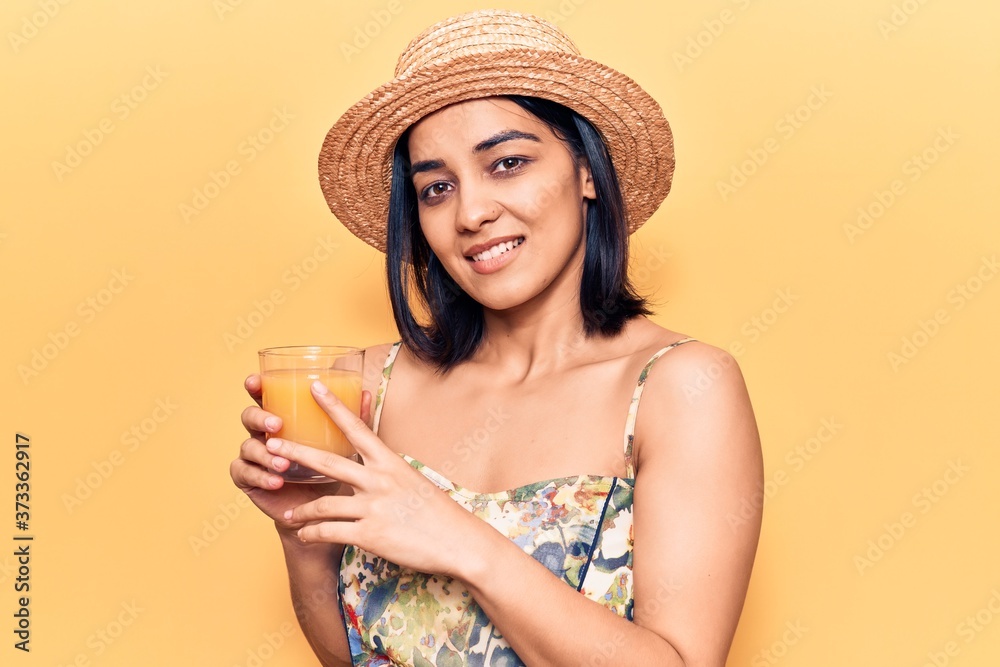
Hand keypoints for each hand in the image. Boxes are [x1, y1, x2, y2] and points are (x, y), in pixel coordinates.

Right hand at [229, 373, 372, 537]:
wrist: (322, 512)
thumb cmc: (332, 471)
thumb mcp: (343, 446)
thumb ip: (354, 421)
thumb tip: (366, 393)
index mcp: (282, 419)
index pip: (264, 397)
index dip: (255, 386)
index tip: (256, 381)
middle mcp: (264, 434)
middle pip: (249, 417)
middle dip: (259, 417)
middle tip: (277, 424)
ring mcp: (253, 457)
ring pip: (248, 447)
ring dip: (264, 454)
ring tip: (283, 463)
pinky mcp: (249, 480)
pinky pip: (244, 473)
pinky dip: (260, 476)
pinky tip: (276, 481)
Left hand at [267, 380, 484, 577]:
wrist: (459, 542)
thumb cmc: (437, 512)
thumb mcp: (412, 480)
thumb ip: (387, 469)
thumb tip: (372, 460)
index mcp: (389, 463)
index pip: (357, 428)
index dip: (333, 406)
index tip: (314, 387)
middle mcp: (379, 481)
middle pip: (327, 462)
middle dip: (295, 452)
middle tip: (271, 445)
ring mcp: (373, 508)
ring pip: (323, 504)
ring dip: (301, 511)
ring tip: (288, 514)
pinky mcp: (370, 535)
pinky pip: (329, 532)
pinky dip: (312, 534)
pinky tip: (304, 535)